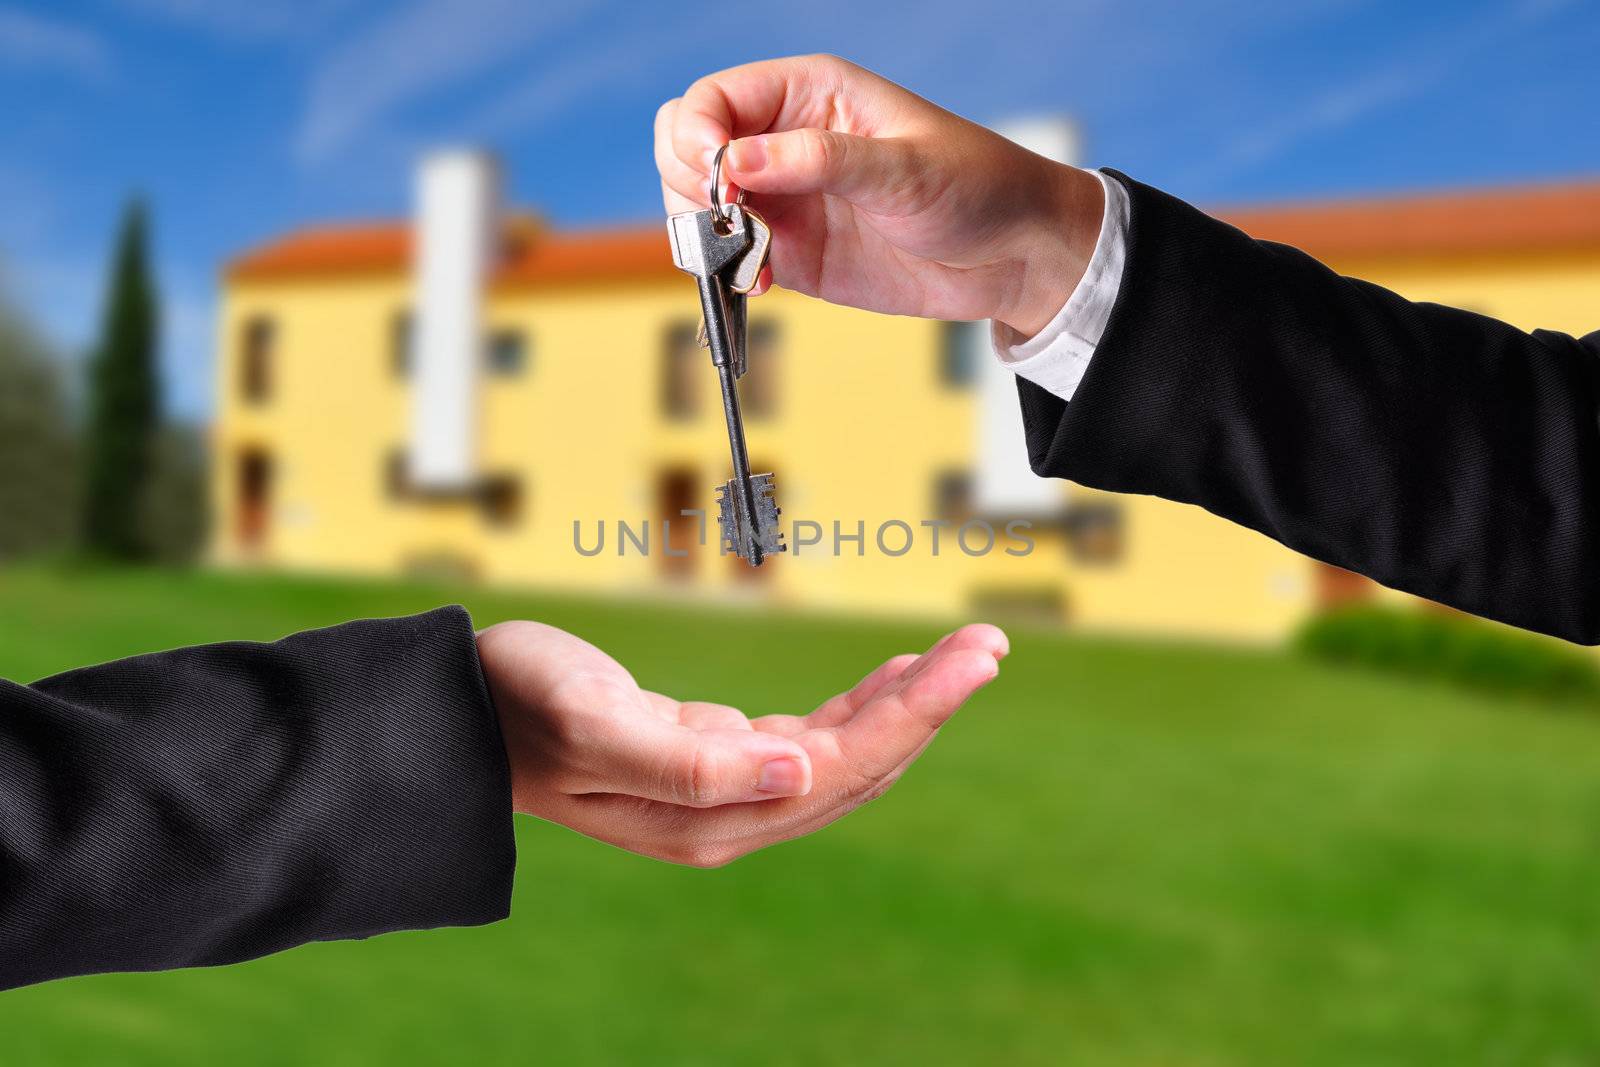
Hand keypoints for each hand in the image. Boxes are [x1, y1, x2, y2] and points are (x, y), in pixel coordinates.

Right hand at [476, 620, 1005, 866]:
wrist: (464, 714)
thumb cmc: (518, 707)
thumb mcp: (594, 724)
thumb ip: (692, 764)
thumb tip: (801, 768)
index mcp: (712, 816)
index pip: (841, 766)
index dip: (914, 715)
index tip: (971, 661)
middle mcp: (732, 815)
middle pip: (860, 765)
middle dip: (930, 705)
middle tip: (988, 646)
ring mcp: (729, 793)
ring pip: (846, 752)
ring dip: (907, 704)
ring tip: (963, 654)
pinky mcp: (719, 761)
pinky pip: (814, 740)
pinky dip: (860, 707)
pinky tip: (892, 677)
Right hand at [655, 54, 1104, 337]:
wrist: (1014, 255)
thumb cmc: (976, 186)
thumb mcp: (903, 168)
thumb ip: (818, 160)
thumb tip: (734, 162)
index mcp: (809, 94)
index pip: (714, 99)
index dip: (697, 133)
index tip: (714, 177)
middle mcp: (785, 142)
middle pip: (687, 147)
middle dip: (690, 184)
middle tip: (730, 221)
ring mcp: (783, 199)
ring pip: (698, 206)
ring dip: (703, 234)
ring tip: (750, 257)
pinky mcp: (791, 252)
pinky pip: (729, 257)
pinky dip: (725, 272)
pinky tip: (759, 282)